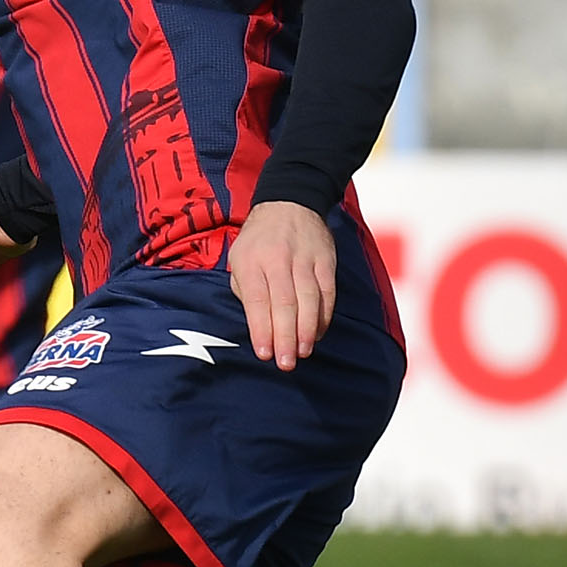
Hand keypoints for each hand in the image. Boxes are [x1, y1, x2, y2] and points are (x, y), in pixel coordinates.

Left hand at [225, 199, 337, 369]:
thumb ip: (245, 290)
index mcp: (251, 261)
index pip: (256, 300)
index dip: (261, 329)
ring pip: (308, 300)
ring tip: (303, 352)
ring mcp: (305, 260)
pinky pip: (327, 293)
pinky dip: (323, 316)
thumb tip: (257, 325)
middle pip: (284, 303)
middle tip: (286, 363)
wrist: (289, 203)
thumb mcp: (239, 258)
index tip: (264, 353)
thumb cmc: (258, 240)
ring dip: (307, 330)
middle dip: (285, 337)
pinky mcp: (326, 261)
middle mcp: (278, 260)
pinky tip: (318, 334)